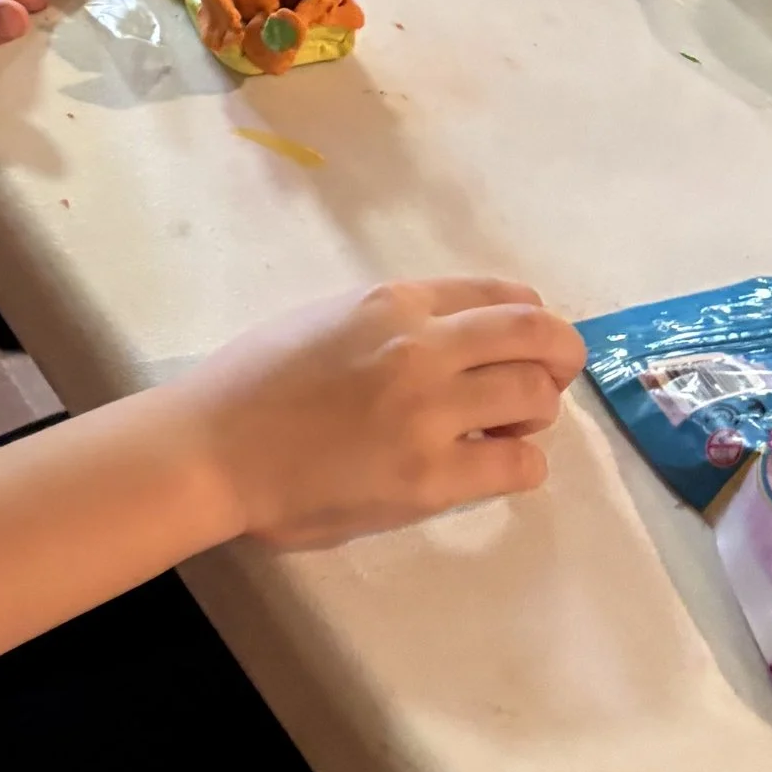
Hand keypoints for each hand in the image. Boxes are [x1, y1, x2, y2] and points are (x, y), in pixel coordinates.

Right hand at [185, 277, 585, 549]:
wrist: (210, 449)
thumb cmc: (250, 384)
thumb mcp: (324, 319)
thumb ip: (389, 323)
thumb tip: (447, 340)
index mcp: (392, 302)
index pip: (499, 294)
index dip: (530, 318)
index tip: (530, 340)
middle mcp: (420, 346)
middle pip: (536, 336)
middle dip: (561, 357)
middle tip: (553, 380)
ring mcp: (428, 413)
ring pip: (535, 397)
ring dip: (537, 412)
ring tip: (511, 428)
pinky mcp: (429, 477)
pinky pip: (517, 464)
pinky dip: (521, 463)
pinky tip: (496, 465)